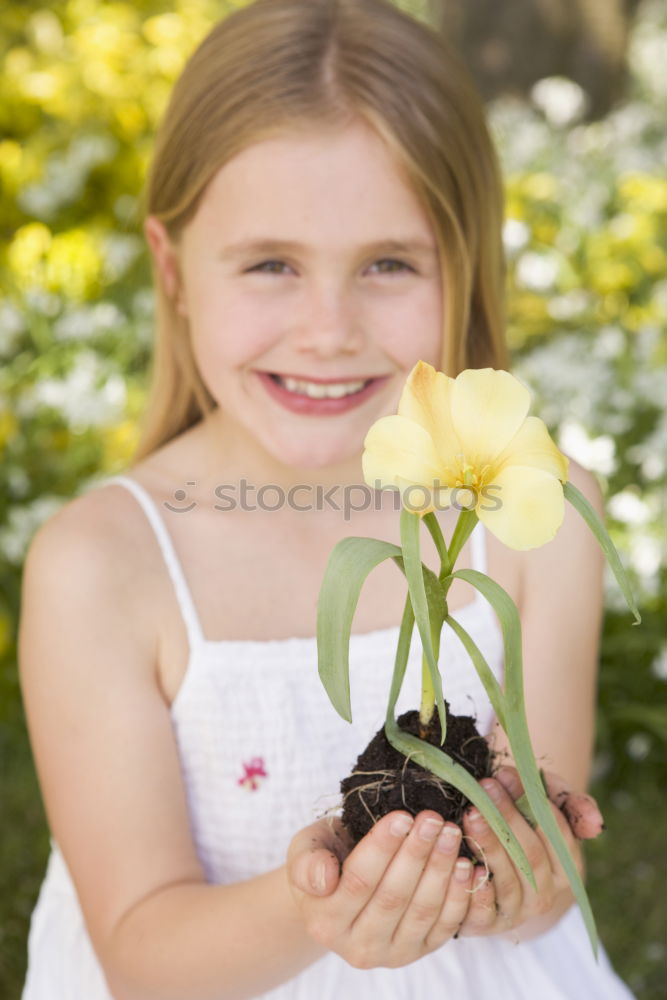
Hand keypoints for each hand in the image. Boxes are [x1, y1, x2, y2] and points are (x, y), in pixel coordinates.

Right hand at [287, 809, 481, 968]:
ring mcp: (392, 955)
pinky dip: (459, 895)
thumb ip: (308, 863)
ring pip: (421, 911)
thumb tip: (325, 878)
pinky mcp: (420, 952)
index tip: (402, 816)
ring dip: (441, 870)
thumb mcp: (305, 850)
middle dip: (417, 853)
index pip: (358, 882)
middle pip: (393, 897)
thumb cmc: (325, 859)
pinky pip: (444, 926)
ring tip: (451, 834)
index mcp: (324, 922)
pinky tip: (468, 865)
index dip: (382, 849)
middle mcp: (357, 948)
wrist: (340, 891)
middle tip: (434, 819)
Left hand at [456, 766, 601, 937]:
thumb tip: (597, 824)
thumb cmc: (526, 824)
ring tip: (470, 814)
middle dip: (507, 818)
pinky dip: (474, 886)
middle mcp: (546, 895)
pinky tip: (463, 860)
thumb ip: (572, 805)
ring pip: (506, 879)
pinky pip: (483, 910)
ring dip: (488, 845)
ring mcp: (517, 912)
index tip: (508, 775)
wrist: (497, 862)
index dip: (534, 804)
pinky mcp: (487, 924)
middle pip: (530, 856)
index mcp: (567, 868)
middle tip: (485, 788)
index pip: (557, 835)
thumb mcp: (550, 805)